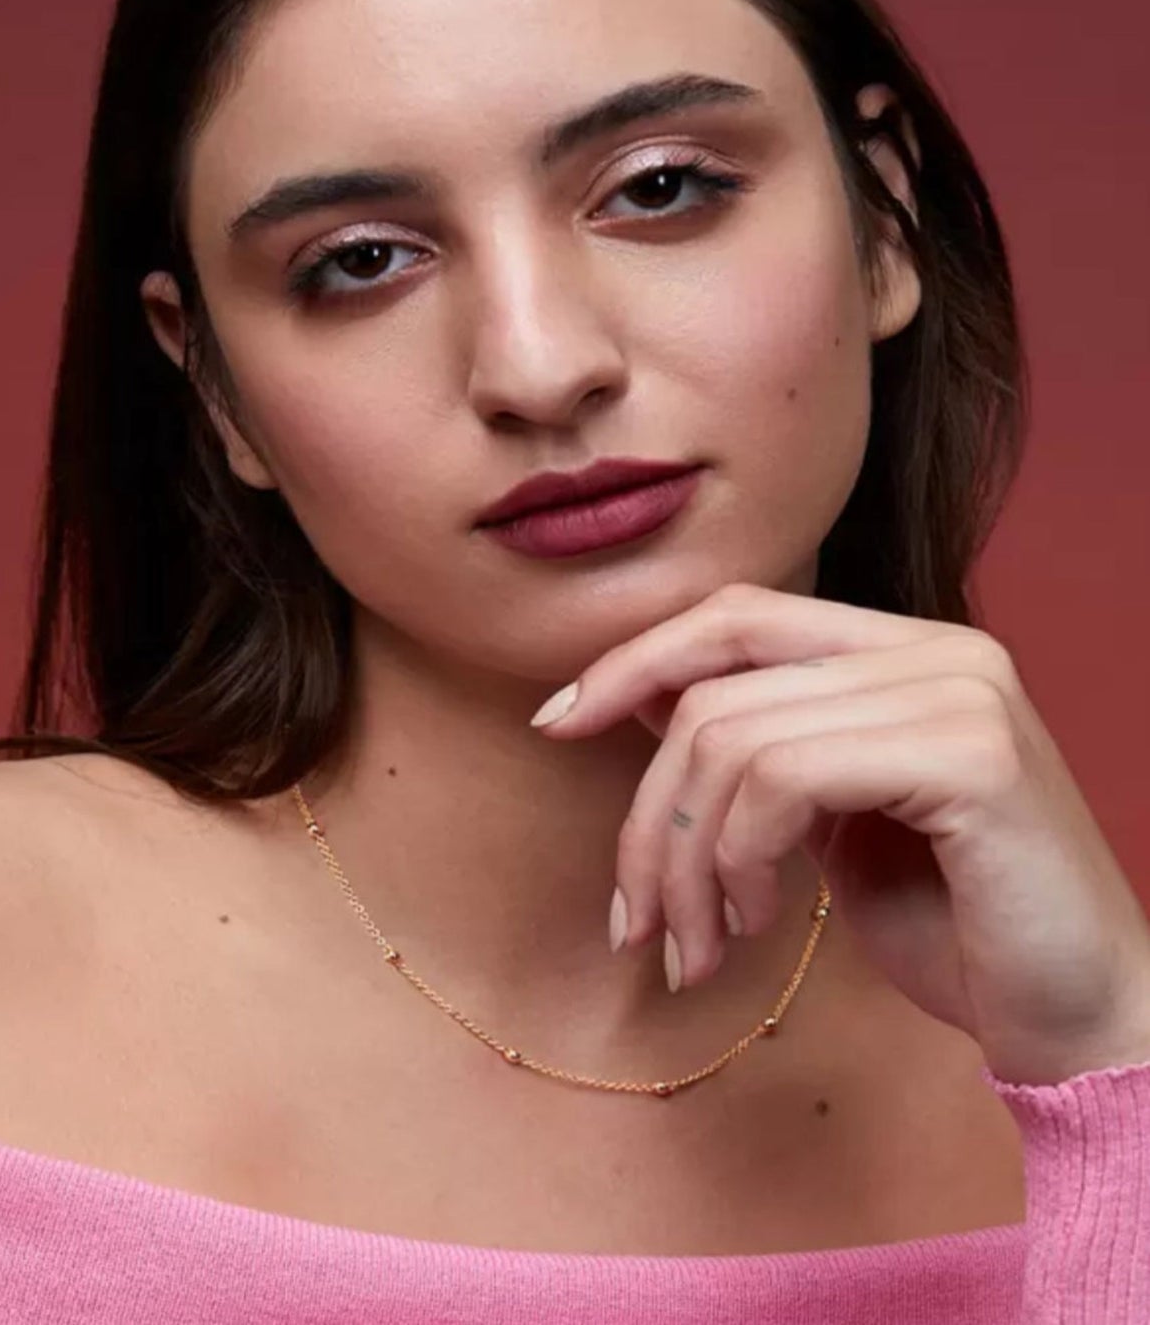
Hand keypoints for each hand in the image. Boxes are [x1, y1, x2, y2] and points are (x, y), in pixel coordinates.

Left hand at [530, 582, 1149, 1085]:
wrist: (1077, 1019)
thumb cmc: (950, 924)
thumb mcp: (822, 821)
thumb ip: (753, 746)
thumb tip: (639, 695)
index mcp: (901, 650)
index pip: (735, 615)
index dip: (635, 660)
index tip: (558, 721)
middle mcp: (936, 650)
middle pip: (715, 684)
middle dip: (650, 808)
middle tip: (636, 916)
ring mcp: (959, 692)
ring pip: (732, 738)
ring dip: (689, 861)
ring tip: (701, 942)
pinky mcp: (971, 755)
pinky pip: (784, 779)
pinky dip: (739, 860)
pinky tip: (756, 925)